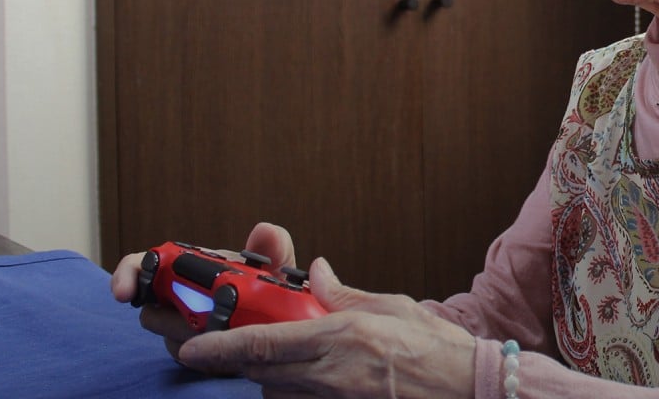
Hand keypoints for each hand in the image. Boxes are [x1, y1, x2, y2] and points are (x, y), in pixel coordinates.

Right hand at [109, 222, 297, 361]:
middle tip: (198, 321)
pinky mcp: (194, 355)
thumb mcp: (276, 268)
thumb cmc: (271, 291)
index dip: (128, 275)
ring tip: (225, 330)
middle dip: (174, 319)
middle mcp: (179, 298)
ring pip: (171, 337)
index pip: (142, 265)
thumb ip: (273, 249)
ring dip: (198, 336)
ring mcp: (183, 329)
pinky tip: (226, 348)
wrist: (280, 326)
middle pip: (151, 311)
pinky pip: (189, 357)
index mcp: (191, 270)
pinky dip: (208, 353)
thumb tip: (264, 230)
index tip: (123, 292)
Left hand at [177, 257, 475, 398]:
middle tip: (210, 349)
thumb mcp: (391, 307)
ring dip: (268, 377)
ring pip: (277, 392)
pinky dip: (292, 391)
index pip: (264, 344)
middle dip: (232, 361)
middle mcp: (332, 375)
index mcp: (342, 338)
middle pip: (260, 372)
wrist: (469, 389)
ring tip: (275, 359)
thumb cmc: (436, 349)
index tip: (190, 348)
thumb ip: (345, 293)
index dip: (219, 349)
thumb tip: (316, 272)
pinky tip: (303, 379)